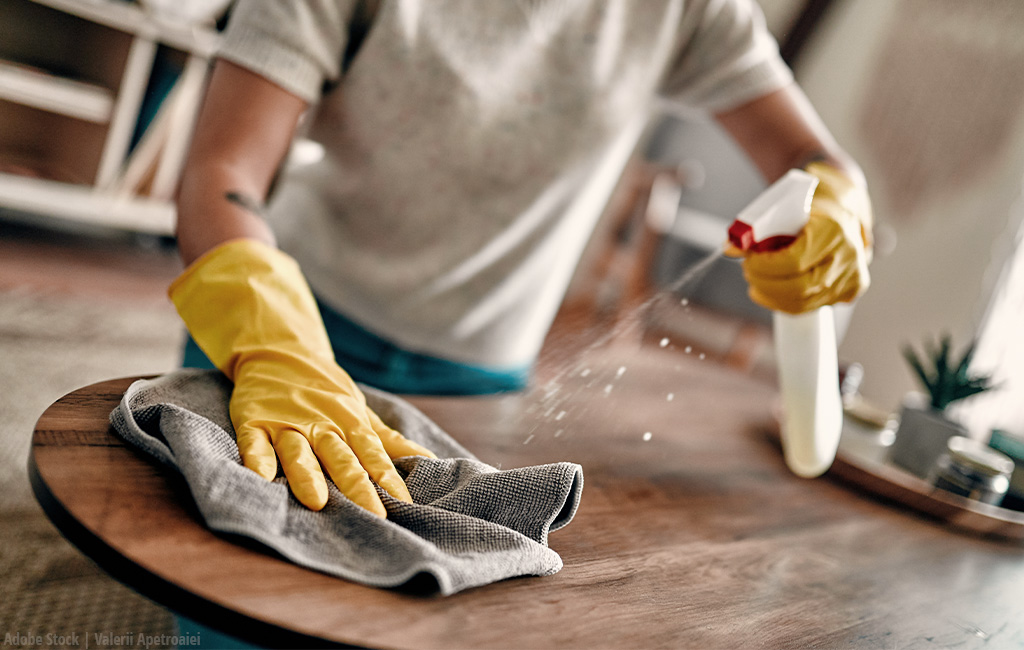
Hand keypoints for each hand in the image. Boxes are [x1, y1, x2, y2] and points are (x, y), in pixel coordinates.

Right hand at [169, 239, 434, 514]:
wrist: (280, 351)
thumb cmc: (326, 392)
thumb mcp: (360, 413)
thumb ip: (389, 441)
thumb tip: (430, 461)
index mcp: (349, 424)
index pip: (373, 454)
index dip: (389, 479)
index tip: (405, 504)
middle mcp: (321, 425)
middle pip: (341, 459)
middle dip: (357, 487)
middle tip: (373, 515)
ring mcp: (287, 423)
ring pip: (299, 452)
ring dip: (308, 475)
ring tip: (317, 501)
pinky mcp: (255, 421)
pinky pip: (255, 442)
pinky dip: (257, 458)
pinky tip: (260, 478)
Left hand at [728, 162, 872, 313]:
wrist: (844, 212)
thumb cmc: (810, 209)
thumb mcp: (783, 209)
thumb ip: (756, 229)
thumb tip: (728, 248)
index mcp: (833, 230)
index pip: (794, 261)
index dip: (765, 267)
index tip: (748, 260)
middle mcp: (849, 256)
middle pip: (799, 288)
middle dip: (765, 284)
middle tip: (748, 272)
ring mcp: (852, 277)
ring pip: (803, 303)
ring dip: (771, 295)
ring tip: (756, 281)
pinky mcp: (850, 291)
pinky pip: (810, 307)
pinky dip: (784, 303)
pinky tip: (769, 292)